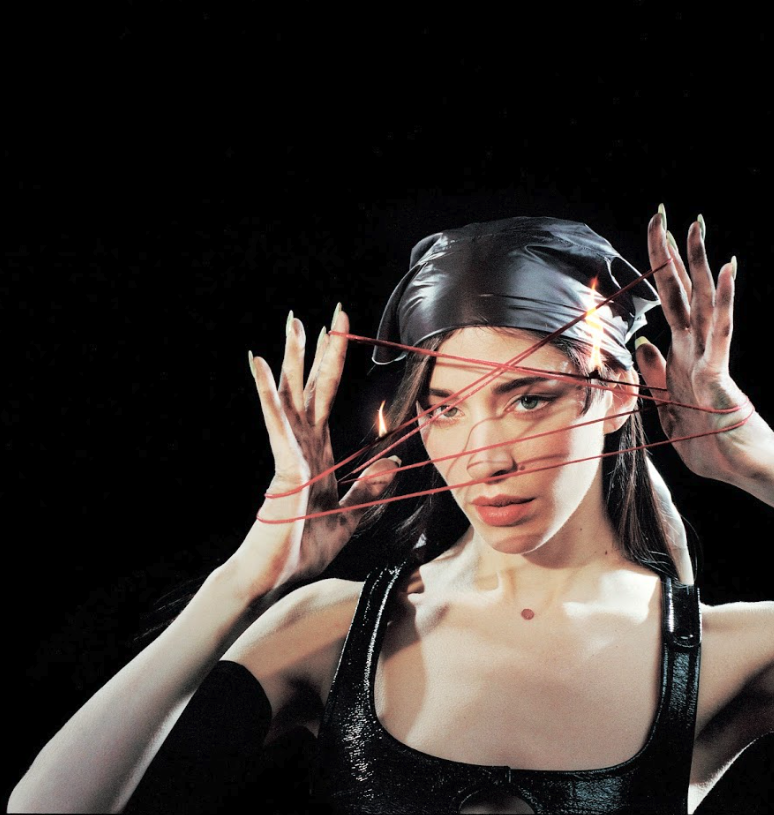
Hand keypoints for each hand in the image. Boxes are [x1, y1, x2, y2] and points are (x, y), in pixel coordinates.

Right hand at [229, 306, 396, 604]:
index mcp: (315, 451)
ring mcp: (289, 453)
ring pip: (292, 395)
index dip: (334, 363)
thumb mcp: (351, 515)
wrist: (278, 576)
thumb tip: (394, 461)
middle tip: (329, 313)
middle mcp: (300, 445)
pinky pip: (278, 424)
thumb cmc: (304, 547)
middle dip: (320, 349)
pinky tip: (262, 365)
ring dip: (294, 358)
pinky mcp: (284, 467)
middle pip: (311, 387)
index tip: (342, 332)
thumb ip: (371, 489)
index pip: (327, 397)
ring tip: (294, 323)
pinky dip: (269, 393)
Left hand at [635, 208, 773, 484]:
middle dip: (669, 251)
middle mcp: (697, 348)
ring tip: (696, 223)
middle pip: (681, 291)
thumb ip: (656, 376)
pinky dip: (724, 299)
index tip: (653, 237)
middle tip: (662, 211)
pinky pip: (720, 331)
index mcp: (682, 356)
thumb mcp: (669, 409)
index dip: (658, 271)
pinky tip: (727, 269)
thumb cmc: (710, 444)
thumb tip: (642, 340)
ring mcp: (711, 356)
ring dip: (698, 261)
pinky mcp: (718, 373)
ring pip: (703, 299)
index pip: (667, 303)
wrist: (742, 470)